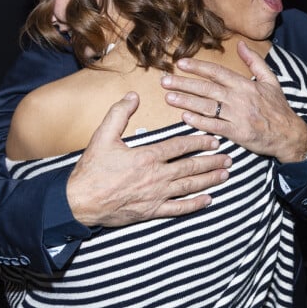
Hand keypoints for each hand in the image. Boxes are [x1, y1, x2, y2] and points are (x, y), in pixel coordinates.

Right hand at [66, 92, 231, 227]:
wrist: (78, 202)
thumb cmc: (92, 169)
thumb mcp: (102, 136)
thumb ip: (119, 113)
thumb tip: (134, 95)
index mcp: (147, 156)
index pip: (180, 146)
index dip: (200, 142)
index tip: (214, 139)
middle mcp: (156, 176)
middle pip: (191, 167)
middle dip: (212, 161)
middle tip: (228, 157)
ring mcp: (155, 196)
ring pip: (189, 187)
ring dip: (209, 180)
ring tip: (225, 174)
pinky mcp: (151, 211)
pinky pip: (178, 208)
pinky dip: (194, 205)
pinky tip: (208, 200)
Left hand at [161, 41, 306, 163]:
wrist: (288, 134)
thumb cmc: (278, 107)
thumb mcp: (270, 80)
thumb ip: (254, 61)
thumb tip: (240, 44)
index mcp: (245, 84)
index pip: (217, 72)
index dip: (198, 67)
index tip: (180, 63)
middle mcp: (239, 98)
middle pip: (207, 88)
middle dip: (184, 83)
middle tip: (164, 80)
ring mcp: (237, 116)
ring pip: (207, 107)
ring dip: (186, 102)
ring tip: (169, 97)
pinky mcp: (237, 133)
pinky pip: (214, 126)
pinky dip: (199, 122)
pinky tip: (184, 117)